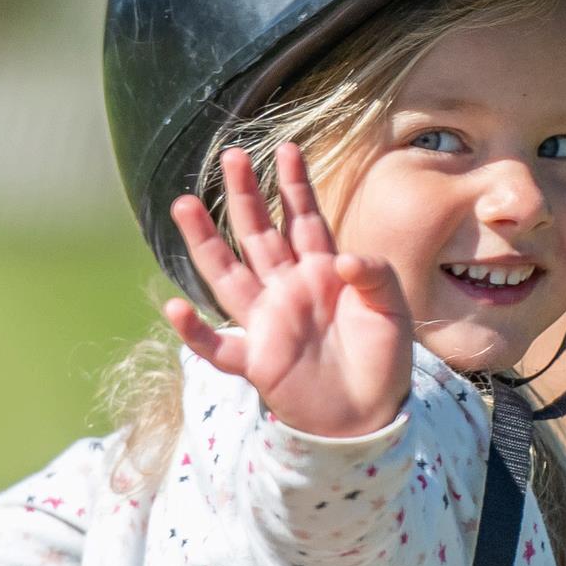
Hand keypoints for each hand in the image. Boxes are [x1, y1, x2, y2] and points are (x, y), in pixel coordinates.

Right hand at [166, 144, 415, 437]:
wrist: (371, 416)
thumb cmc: (384, 360)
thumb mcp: (391, 307)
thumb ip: (374, 273)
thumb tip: (340, 260)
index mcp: (321, 273)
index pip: (303, 218)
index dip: (293, 185)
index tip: (285, 148)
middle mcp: (287, 290)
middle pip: (258, 234)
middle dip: (245, 195)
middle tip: (229, 156)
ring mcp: (268, 323)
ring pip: (227, 275)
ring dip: (205, 242)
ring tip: (184, 204)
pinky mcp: (258, 362)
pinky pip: (219, 348)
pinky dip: (195, 332)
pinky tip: (173, 309)